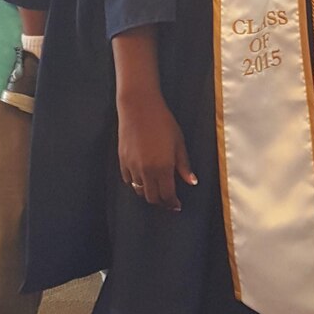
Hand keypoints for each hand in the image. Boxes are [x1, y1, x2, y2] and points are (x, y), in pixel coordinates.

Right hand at [117, 91, 197, 212]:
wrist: (139, 107)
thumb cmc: (162, 122)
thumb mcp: (179, 142)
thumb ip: (184, 165)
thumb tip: (191, 181)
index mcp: (163, 167)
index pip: (167, 195)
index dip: (172, 203)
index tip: (177, 206)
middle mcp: (146, 171)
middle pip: (152, 197)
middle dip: (161, 202)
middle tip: (167, 201)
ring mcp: (132, 166)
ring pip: (139, 190)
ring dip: (148, 193)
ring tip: (155, 189)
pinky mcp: (122, 160)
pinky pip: (128, 179)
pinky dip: (136, 182)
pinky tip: (142, 177)